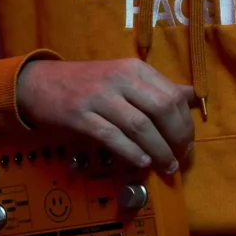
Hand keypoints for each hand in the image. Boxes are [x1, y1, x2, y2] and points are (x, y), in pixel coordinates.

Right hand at [16, 58, 197, 174]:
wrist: (40, 84)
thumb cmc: (89, 83)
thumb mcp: (126, 77)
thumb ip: (159, 87)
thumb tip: (195, 95)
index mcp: (135, 68)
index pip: (172, 95)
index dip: (185, 123)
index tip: (187, 143)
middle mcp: (119, 78)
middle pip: (161, 109)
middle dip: (176, 138)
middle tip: (180, 158)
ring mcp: (99, 96)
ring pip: (139, 125)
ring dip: (158, 150)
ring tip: (166, 166)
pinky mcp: (80, 115)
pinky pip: (112, 136)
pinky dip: (131, 151)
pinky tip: (141, 162)